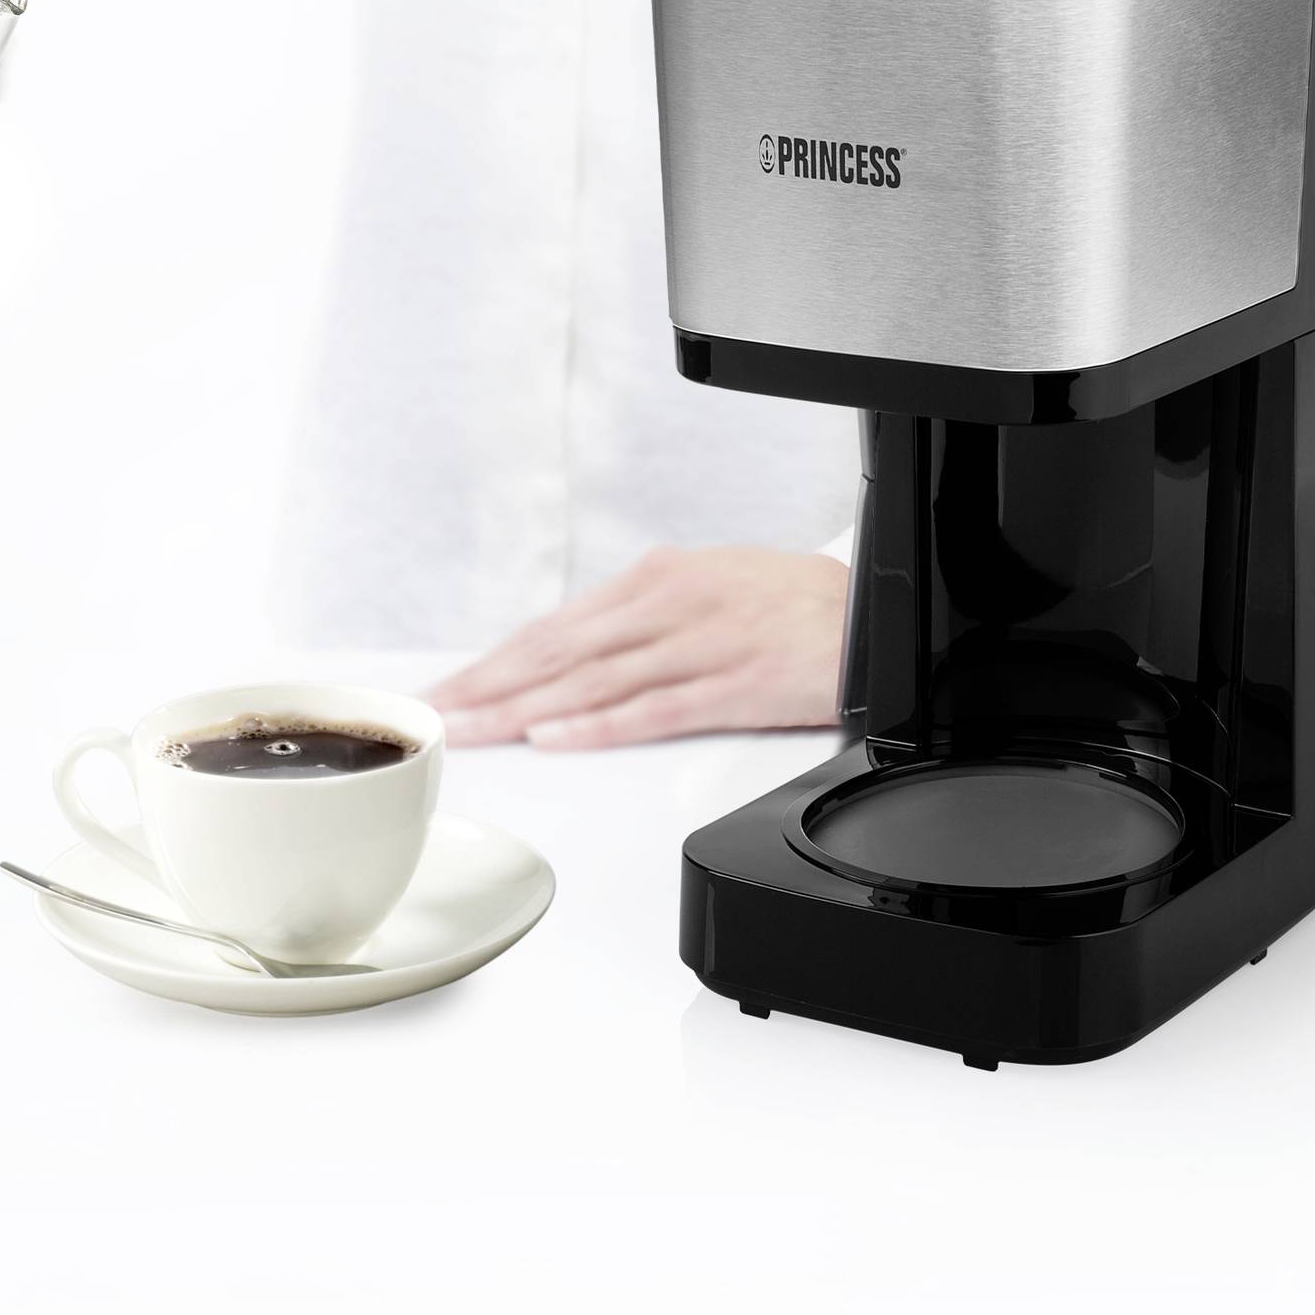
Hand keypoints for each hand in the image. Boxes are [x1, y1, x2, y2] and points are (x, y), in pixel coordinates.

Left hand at [430, 545, 847, 750]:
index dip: (496, 662)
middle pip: (561, 652)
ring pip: (594, 679)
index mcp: (659, 579)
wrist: (875, 612)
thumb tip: (578, 652)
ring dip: (525, 708)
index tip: (449, 690)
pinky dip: (599, 723)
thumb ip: (644, 619)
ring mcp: (701, 643)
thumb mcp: (708, 588)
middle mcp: (670, 604)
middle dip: (492, 687)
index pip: (556, 627)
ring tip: (476, 732)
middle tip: (438, 719)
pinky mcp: (735, 682)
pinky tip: (558, 735)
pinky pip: (654, 706)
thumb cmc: (794, 605)